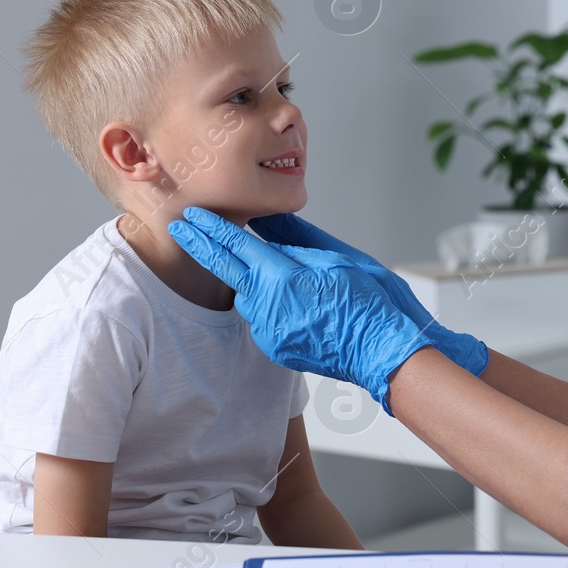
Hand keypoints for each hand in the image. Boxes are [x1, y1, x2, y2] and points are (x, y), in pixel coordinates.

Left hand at [168, 208, 435, 411]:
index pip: (234, 247)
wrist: (385, 352)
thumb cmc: (371, 302)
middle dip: (206, 248)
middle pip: (228, 271)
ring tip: (279, 276)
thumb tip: (268, 219)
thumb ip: (295, 238)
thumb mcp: (337, 258)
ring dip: (252, 282)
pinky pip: (262, 320)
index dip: (210, 229)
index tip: (190, 216)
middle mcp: (268, 307)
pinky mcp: (276, 349)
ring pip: (247, 298)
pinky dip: (270, 307)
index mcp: (282, 278)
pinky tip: (297, 305)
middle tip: (182, 228)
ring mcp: (270, 332)